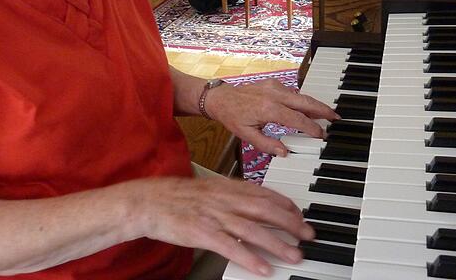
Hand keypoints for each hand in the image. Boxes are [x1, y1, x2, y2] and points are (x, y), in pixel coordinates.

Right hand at [132, 176, 314, 275]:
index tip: (300, 215)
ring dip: (277, 243)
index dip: (286, 204)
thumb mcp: (207, 188)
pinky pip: (231, 247)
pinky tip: (263, 268)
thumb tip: (252, 203)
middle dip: (291, 223)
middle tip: (308, 235)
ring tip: (295, 255)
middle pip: (265, 210)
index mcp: (226, 186)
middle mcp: (224, 199)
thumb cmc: (175, 197)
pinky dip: (250, 258)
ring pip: (253, 229)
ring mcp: (214, 216)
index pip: (264, 193)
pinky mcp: (202, 233)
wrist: (147, 201)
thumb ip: (230, 194)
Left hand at [204, 79, 338, 156]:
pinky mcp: (274, 84)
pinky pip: (294, 93)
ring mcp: (274, 87)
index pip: (297, 119)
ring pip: (301, 96)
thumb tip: (284, 152)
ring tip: (327, 115)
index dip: (311, 128)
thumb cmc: (233, 116)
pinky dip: (304, 101)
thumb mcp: (246, 135)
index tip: (321, 135)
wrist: (221, 98)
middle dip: (323, 110)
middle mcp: (274, 94)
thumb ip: (267, 145)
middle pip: (306, 102)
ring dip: (315, 105)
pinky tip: (309, 109)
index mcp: (268, 108)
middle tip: (336, 118)